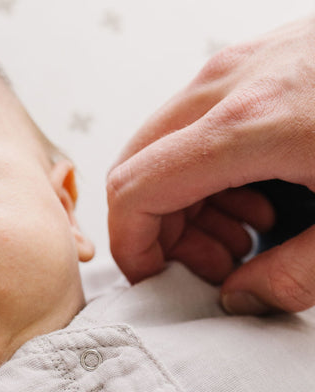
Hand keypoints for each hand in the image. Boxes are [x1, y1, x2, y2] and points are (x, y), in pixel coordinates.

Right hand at [107, 16, 314, 312]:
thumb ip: (293, 279)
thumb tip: (238, 299)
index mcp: (249, 125)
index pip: (134, 189)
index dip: (132, 248)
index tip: (157, 280)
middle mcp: (231, 82)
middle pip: (136, 165)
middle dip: (156, 228)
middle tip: (213, 263)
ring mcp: (244, 62)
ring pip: (162, 144)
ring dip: (184, 202)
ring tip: (244, 234)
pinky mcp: (262, 60)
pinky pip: (196, 123)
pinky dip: (207, 171)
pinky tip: (262, 194)